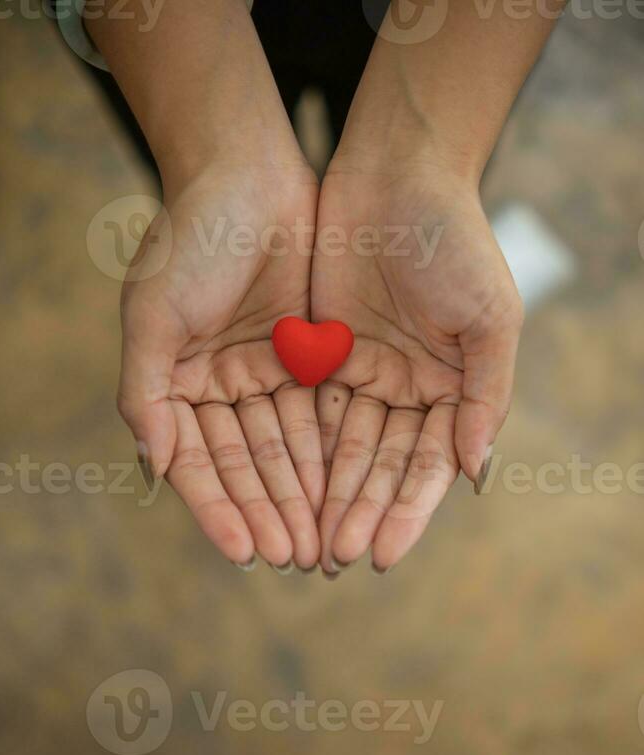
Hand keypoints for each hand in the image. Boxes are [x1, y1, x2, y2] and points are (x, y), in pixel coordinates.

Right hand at [118, 160, 324, 570]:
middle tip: (296, 561)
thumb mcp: (152, 314)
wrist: (248, 173)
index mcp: (177, 385)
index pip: (201, 463)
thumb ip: (146, 394)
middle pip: (249, 465)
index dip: (220, 510)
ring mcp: (267, 373)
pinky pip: (322, 414)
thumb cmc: (190, 239)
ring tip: (323, 543)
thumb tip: (152, 468)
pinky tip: (343, 492)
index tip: (243, 554)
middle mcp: (222, 387)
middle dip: (271, 513)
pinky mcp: (310, 355)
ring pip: (289, 448)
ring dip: (304, 496)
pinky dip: (330, 453)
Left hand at [312, 153, 523, 573]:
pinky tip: (285, 491)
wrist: (397, 173)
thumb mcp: (489, 319)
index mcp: (453, 389)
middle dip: (359, 513)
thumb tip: (474, 474)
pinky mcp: (321, 351)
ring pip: (342, 448)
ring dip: (326, 495)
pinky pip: (308, 411)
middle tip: (333, 560)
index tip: (383, 555)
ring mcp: (364, 372)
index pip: (427, 466)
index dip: (406, 512)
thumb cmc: (454, 241)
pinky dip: (299, 451)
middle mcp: (409, 389)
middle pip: (381, 466)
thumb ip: (485, 397)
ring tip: (307, 542)